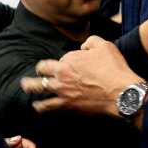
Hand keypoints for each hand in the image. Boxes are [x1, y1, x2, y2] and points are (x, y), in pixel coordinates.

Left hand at [24, 36, 141, 117]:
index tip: (69, 64)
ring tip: (26, 86)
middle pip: (42, 71)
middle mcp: (62, 74)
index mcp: (70, 59)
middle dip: (39, 70)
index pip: (60, 58)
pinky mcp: (67, 105)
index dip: (63, 61)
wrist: (121, 93)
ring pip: (39, 88)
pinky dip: (41, 106)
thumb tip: (83, 46)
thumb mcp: (105, 46)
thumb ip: (91, 41)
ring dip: (31, 86)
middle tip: (35, 72)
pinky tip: (37, 106)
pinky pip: (48, 106)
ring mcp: (62, 91)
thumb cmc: (114, 69)